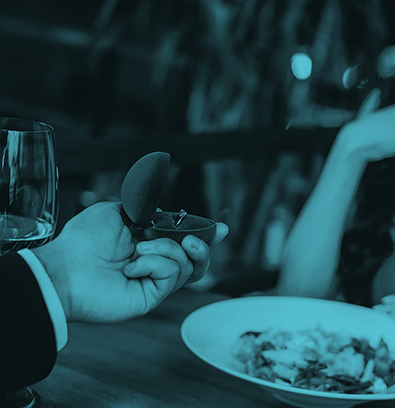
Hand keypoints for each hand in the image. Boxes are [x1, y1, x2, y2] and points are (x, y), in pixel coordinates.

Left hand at [33, 202, 228, 322]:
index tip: (219, 228)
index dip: (205, 235)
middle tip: (193, 239)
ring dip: (168, 250)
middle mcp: (154, 265)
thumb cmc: (83, 241)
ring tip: (142, 248)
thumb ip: (143, 207)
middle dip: (202, 247)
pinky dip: (154, 263)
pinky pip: (171, 275)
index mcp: (147, 245)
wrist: (65, 268)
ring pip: (187, 266)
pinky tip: (132, 265)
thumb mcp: (116, 210)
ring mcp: (153, 282)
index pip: (184, 242)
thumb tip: (163, 210)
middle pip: (196, 260)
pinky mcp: (151, 297)